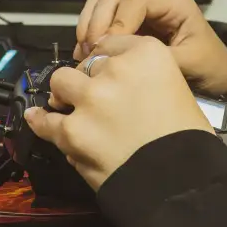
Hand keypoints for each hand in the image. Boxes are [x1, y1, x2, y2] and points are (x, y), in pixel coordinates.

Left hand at [24, 35, 212, 188]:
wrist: (179, 182)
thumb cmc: (188, 141)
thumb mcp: (178, 91)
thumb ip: (147, 80)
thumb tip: (120, 87)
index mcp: (148, 55)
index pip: (112, 43)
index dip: (107, 61)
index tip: (108, 73)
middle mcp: (116, 70)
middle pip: (86, 63)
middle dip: (88, 79)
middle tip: (96, 99)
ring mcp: (91, 98)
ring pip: (61, 83)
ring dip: (65, 96)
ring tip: (69, 109)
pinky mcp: (72, 130)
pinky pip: (46, 121)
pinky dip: (41, 121)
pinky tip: (38, 118)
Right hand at [74, 0, 226, 102]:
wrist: (221, 79)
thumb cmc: (212, 69)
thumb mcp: (191, 63)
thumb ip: (157, 58)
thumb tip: (119, 58)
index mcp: (174, 4)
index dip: (117, 21)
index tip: (106, 48)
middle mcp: (155, 3)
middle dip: (98, 22)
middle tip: (89, 51)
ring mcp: (141, 14)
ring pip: (103, 5)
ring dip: (89, 26)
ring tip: (84, 53)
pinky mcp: (131, 28)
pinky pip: (103, 22)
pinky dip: (90, 35)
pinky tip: (85, 56)